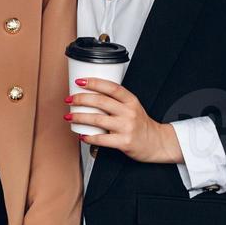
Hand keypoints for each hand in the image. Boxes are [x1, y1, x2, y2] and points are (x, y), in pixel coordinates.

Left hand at [68, 78, 184, 163]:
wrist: (156, 143)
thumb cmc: (140, 124)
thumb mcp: (132, 107)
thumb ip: (115, 100)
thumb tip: (89, 94)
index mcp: (131, 100)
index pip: (111, 87)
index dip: (94, 82)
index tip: (79, 81)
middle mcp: (129, 112)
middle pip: (101, 101)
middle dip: (81, 99)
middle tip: (69, 99)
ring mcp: (126, 127)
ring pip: (98, 119)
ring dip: (79, 117)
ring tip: (69, 116)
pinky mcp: (124, 142)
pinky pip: (102, 139)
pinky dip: (89, 137)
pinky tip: (81, 135)